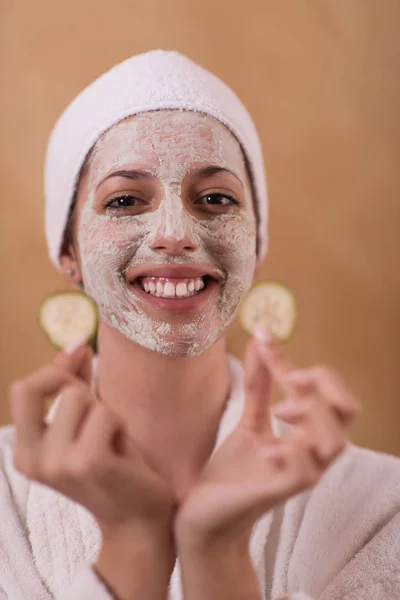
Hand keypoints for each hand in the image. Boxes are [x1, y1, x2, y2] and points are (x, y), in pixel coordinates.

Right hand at [8, 341, 177, 537]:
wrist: (138, 518)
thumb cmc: (114, 466)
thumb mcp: (86, 423)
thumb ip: (74, 384)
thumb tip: (74, 343)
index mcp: (24, 452)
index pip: (24, 387)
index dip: (54, 369)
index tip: (81, 359)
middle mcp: (33, 460)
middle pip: (55, 385)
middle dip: (84, 392)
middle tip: (101, 421)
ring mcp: (58, 463)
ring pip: (82, 397)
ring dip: (106, 414)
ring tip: (112, 442)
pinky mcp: (87, 463)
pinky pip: (106, 414)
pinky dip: (120, 427)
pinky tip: (123, 453)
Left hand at [175, 330, 361, 549]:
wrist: (204, 514)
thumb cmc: (232, 472)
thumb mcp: (248, 419)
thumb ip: (260, 385)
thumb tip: (262, 340)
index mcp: (306, 435)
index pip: (325, 393)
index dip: (299, 362)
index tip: (264, 336)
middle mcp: (309, 453)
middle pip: (345, 413)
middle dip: (323, 387)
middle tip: (291, 379)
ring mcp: (297, 474)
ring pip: (335, 442)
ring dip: (313, 416)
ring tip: (281, 410)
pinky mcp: (278, 492)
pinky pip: (305, 472)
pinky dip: (291, 452)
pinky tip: (269, 448)